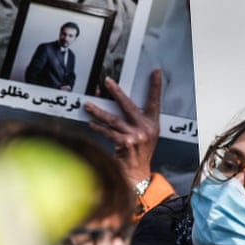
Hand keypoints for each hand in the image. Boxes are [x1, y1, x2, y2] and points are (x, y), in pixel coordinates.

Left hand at [84, 70, 160, 184]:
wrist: (138, 172)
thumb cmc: (140, 151)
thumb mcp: (147, 134)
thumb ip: (138, 119)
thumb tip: (118, 103)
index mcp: (152, 123)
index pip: (155, 101)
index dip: (155, 86)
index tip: (155, 72)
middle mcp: (146, 128)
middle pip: (129, 105)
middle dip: (116, 92)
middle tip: (107, 82)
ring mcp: (135, 136)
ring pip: (113, 119)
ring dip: (98, 111)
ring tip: (88, 105)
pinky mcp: (125, 144)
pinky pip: (108, 132)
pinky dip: (98, 128)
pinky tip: (91, 123)